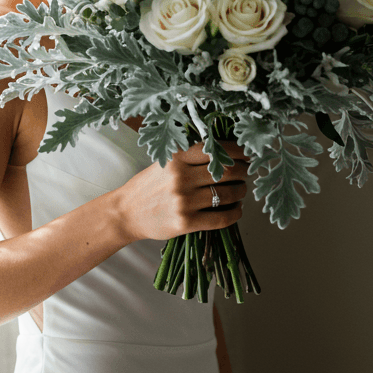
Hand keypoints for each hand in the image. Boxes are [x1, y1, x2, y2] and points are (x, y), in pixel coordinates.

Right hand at [114, 141, 248, 243]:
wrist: (126, 213)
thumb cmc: (149, 186)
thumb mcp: (166, 163)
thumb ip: (192, 157)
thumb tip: (230, 155)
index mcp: (176, 158)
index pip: (216, 149)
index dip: (237, 152)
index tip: (246, 155)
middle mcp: (180, 177)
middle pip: (227, 171)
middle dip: (243, 172)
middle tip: (245, 174)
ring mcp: (183, 201)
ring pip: (228, 194)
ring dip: (241, 193)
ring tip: (240, 192)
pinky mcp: (185, 223)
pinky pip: (222, 218)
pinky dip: (235, 213)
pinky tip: (236, 210)